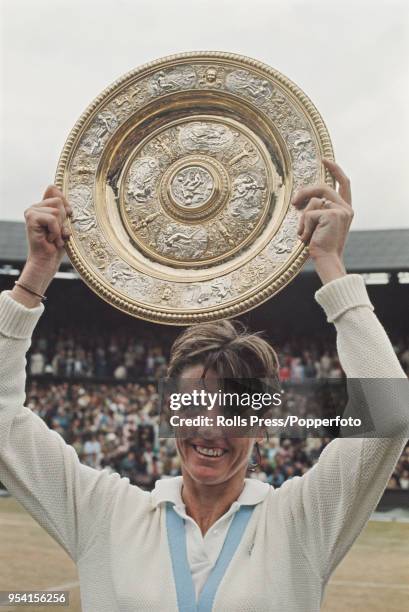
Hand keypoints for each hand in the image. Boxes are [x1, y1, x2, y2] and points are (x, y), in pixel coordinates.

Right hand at [10, 186, 71, 306]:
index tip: (66, 220)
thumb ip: (60, 206)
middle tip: (58, 233)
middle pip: (59, 201)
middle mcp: (34, 207)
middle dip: (64, 219)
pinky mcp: (30, 218)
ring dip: (60, 228)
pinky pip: (52, 218)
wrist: (46, 262)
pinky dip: (56, 231)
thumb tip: (53, 185)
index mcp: (42, 206)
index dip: (66, 207)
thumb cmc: (57, 246)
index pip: (57, 193)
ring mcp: (31, 212)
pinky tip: (51, 240)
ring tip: (54, 238)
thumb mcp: (63, 224)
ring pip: (57, 210)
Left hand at [291, 159, 352, 283]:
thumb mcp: (319, 225)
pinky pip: (309, 213)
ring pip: (313, 202)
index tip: (324, 159)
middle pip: (323, 188)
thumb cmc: (319, 247)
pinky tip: (308, 238)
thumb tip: (302, 199)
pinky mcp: (332, 215)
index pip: (343, 183)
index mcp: (345, 209)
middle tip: (294, 201)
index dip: (334, 169)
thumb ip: (318, 210)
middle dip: (305, 192)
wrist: (326, 261)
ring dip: (303, 219)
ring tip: (306, 234)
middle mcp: (346, 208)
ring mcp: (340, 211)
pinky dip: (303, 226)